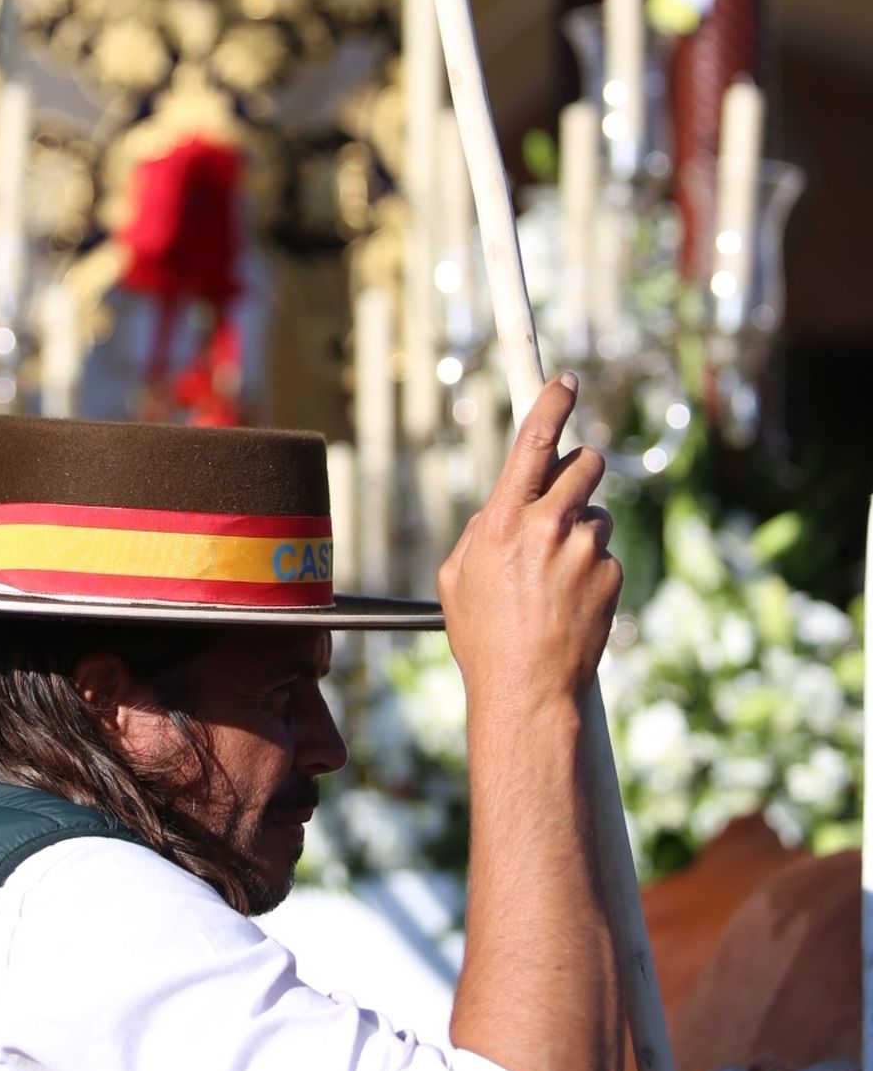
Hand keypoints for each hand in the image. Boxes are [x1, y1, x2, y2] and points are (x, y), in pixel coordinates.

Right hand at [438, 373, 621, 725]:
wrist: (529, 691)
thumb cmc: (484, 636)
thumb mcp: (457, 576)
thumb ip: (480, 529)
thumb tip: (503, 506)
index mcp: (504, 520)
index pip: (535, 440)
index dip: (553, 401)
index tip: (567, 380)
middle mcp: (549, 527)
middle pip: (586, 464)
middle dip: (578, 470)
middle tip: (564, 494)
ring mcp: (586, 551)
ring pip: (597, 514)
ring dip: (581, 531)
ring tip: (555, 576)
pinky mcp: (612, 576)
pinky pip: (606, 555)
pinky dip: (592, 569)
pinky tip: (570, 601)